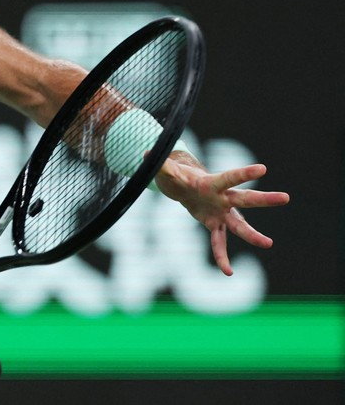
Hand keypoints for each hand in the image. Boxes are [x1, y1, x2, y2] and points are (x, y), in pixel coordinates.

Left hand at [155, 155, 289, 275]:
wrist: (182, 186)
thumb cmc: (177, 175)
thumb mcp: (167, 170)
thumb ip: (160, 165)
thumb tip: (144, 155)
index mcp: (212, 182)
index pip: (230, 177)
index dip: (244, 174)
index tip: (263, 169)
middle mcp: (222, 198)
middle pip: (245, 199)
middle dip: (263, 199)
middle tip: (285, 198)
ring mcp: (221, 213)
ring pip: (239, 225)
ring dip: (252, 235)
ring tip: (268, 243)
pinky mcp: (214, 225)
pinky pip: (219, 244)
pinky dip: (222, 257)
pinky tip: (228, 272)